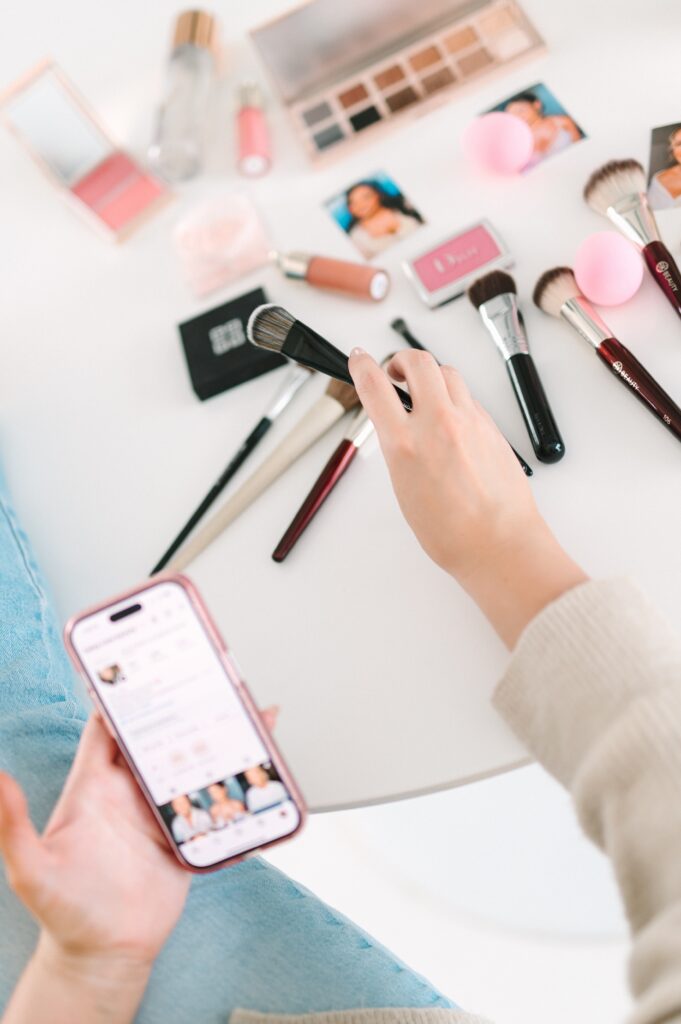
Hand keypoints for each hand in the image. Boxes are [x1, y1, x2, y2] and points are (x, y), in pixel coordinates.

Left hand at [0, 707, 278, 966]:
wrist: (106, 955)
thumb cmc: (63, 911)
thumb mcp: (31, 869)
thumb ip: (13, 824)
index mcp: (94, 786)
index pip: (109, 728)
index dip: (124, 697)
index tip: (145, 666)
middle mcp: (128, 792)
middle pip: (160, 737)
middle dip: (182, 708)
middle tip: (210, 681)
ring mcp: (158, 811)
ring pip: (191, 762)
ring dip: (217, 739)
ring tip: (246, 715)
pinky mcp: (186, 833)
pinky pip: (214, 800)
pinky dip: (237, 781)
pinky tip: (260, 762)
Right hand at [349, 348, 585, 645]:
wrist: (499, 545)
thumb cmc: (452, 533)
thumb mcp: (404, 490)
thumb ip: (400, 451)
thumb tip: (398, 428)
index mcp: (406, 444)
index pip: (374, 385)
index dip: (361, 365)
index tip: (359, 358)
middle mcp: (437, 424)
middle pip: (418, 361)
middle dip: (401, 359)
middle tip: (395, 371)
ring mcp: (469, 421)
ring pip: (448, 373)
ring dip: (430, 374)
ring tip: (424, 392)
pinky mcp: (491, 426)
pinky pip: (468, 397)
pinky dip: (454, 398)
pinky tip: (450, 417)